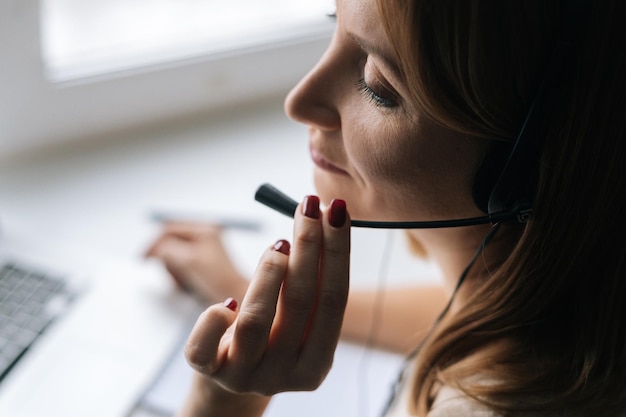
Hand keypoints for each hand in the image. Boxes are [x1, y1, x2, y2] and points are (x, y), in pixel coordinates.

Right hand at [145, 222, 248, 302]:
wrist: (234, 297)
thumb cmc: (216, 279)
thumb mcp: (188, 261)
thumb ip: (167, 249)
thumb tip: (153, 249)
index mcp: (203, 229)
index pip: (169, 229)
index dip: (153, 244)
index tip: (142, 259)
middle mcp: (203, 235)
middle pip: (170, 242)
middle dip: (167, 260)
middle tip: (175, 276)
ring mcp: (202, 250)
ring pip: (173, 256)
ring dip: (172, 270)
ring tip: (183, 282)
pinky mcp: (201, 264)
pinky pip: (180, 266)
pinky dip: (178, 275)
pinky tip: (186, 285)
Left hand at [179, 196, 349, 415]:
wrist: (229, 379)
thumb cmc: (269, 337)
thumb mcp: (296, 319)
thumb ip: (309, 282)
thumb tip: (323, 216)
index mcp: (316, 364)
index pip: (333, 301)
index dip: (337, 251)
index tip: (337, 210)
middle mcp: (283, 374)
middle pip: (300, 303)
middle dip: (307, 246)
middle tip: (309, 206)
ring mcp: (244, 376)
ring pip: (255, 321)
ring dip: (268, 272)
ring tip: (278, 244)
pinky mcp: (209, 372)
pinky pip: (203, 349)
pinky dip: (212, 320)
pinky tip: (227, 300)